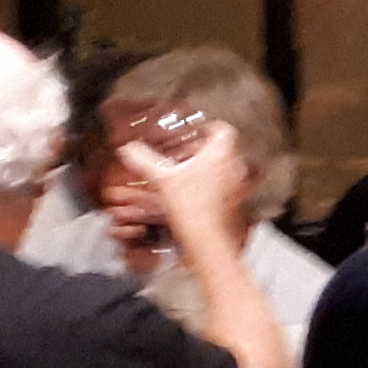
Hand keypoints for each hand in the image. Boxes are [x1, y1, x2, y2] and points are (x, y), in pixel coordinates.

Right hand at [116, 128, 253, 264]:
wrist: (208, 239)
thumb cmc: (192, 208)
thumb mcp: (162, 180)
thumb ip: (144, 161)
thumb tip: (128, 150)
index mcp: (220, 153)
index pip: (222, 130)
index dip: (209, 128)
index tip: (197, 132)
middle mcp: (234, 167)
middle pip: (224, 149)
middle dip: (205, 151)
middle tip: (188, 155)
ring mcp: (238, 185)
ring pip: (226, 168)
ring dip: (209, 169)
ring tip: (190, 174)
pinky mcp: (237, 202)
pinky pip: (227, 187)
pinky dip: (213, 186)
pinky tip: (196, 195)